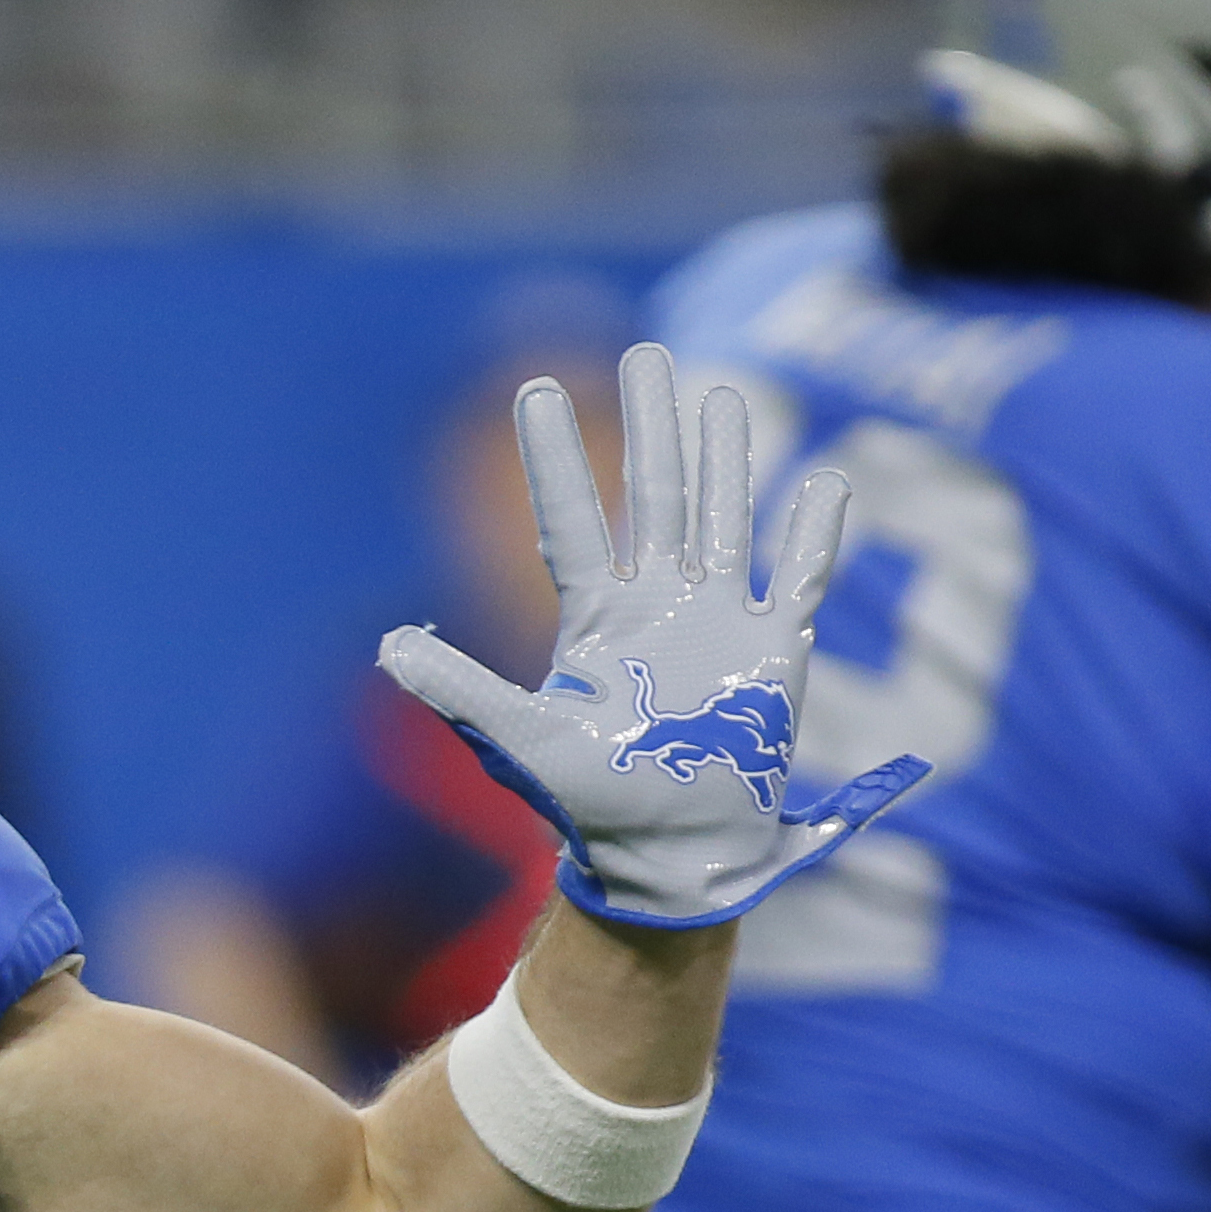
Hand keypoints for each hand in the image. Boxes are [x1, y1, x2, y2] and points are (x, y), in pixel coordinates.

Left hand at [379, 342, 925, 928]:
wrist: (668, 859)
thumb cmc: (591, 807)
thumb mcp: (519, 742)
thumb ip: (458, 691)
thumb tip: (385, 645)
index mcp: (595, 622)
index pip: (573, 520)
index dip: (555, 456)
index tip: (536, 388)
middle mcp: (657, 608)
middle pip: (655, 496)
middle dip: (650, 426)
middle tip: (646, 352)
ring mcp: (718, 623)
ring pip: (723, 517)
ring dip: (724, 457)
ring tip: (716, 392)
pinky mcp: (774, 653)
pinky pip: (800, 578)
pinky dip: (813, 534)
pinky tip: (825, 481)